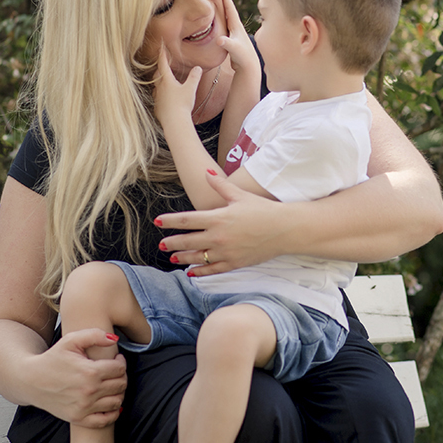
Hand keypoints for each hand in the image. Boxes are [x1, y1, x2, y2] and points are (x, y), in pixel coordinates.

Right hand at [29, 330, 127, 427]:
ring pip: (117, 402)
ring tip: (111, 385)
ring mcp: (84, 407)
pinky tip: (108, 402)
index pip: (120, 368)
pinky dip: (113, 413)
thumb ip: (94, 335)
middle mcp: (89, 392)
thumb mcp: (70, 340)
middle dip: (121, 376)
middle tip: (114, 371)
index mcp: (90, 372)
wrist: (31, 380)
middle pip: (121, 385)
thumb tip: (113, 339)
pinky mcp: (79, 418)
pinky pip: (105, 420)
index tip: (116, 359)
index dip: (121, 361)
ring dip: (119, 392)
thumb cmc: (51, 359)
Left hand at [153, 46, 201, 124]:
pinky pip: (157, 99)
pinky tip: (165, 99)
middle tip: (163, 65)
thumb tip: (198, 68)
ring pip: (156, 87)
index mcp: (167, 81)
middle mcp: (159, 88)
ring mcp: (157, 98)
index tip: (161, 47)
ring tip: (164, 82)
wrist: (174, 122)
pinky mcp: (157, 108)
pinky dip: (160, 96)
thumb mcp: (190, 89)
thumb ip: (194, 77)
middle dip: (160, 69)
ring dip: (159, 83)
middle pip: (157, 75)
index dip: (162, 55)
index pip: (163, 64)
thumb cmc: (182, 104)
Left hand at [156, 170, 281, 273]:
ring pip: (197, 258)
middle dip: (172, 242)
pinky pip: (212, 270)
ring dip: (183, 257)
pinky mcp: (235, 263)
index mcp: (218, 218)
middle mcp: (218, 237)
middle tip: (161, 244)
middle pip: (188, 241)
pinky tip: (191, 272)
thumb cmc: (263, 209)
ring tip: (173, 257)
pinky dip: (200, 272)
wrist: (284, 229)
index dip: (169, 221)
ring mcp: (226, 252)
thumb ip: (220, 184)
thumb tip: (205, 171)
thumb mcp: (240, 195)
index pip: (186, 220)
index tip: (157, 222)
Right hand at [217, 0, 258, 73]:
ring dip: (221, 8)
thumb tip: (219, 40)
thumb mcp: (234, 49)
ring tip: (215, 0)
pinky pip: (224, 25)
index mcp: (236, 26)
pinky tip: (216, 19)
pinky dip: (220, 19)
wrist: (249, 67)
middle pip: (228, 9)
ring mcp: (234, 32)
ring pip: (226, 17)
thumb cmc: (242, 58)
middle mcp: (236, 27)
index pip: (229, 7)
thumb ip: (227, 43)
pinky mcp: (231, 38)